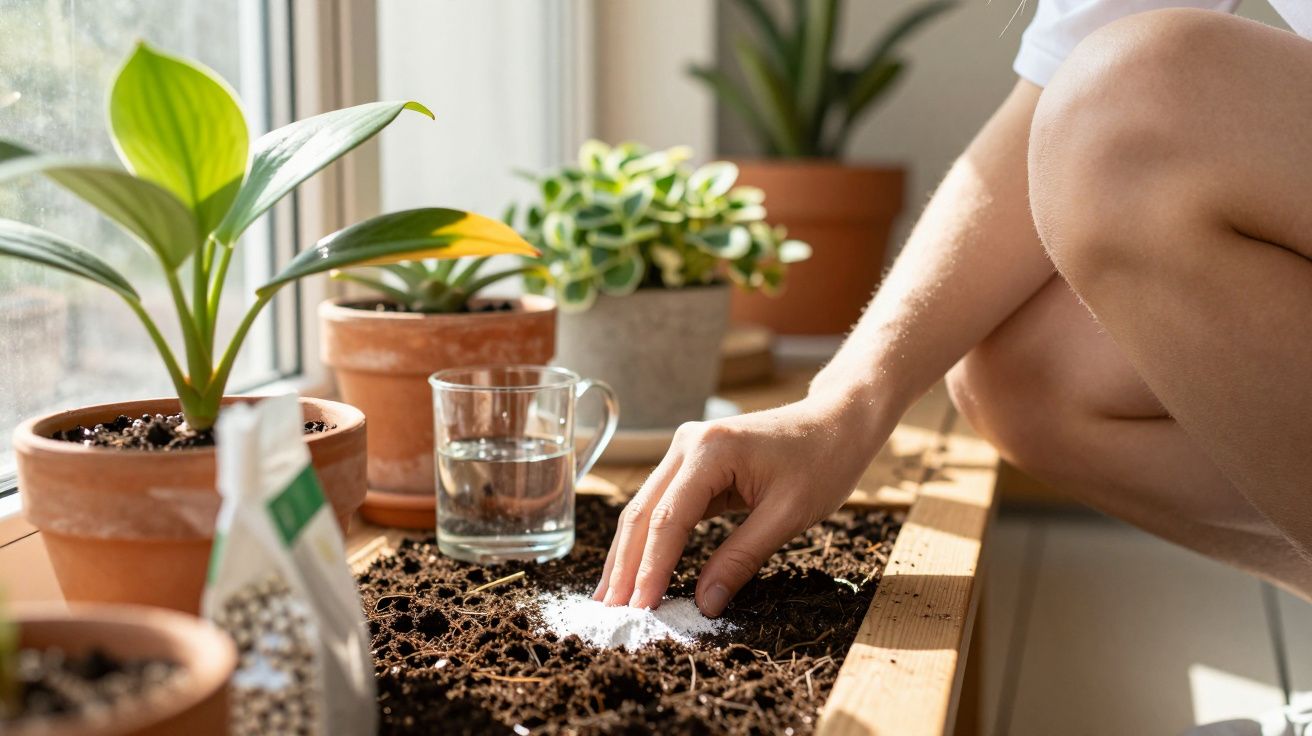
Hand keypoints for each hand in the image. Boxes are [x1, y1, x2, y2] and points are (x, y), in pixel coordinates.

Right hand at [591, 394, 886, 616]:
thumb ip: (742, 558)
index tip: (640, 607)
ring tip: (613, 599)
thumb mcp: (788, 515)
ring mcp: (686, 450)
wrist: (837, 422)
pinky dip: (651, 540)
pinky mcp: (693, 463)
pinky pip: (664, 506)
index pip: (668, 518)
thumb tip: (704, 604)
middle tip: (611, 612)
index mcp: (711, 450)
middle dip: (625, 565)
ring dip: (630, 555)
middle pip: (643, 512)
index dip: (651, 567)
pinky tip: (638, 570)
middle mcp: (688, 443)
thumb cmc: (822, 462)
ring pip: (646, 509)